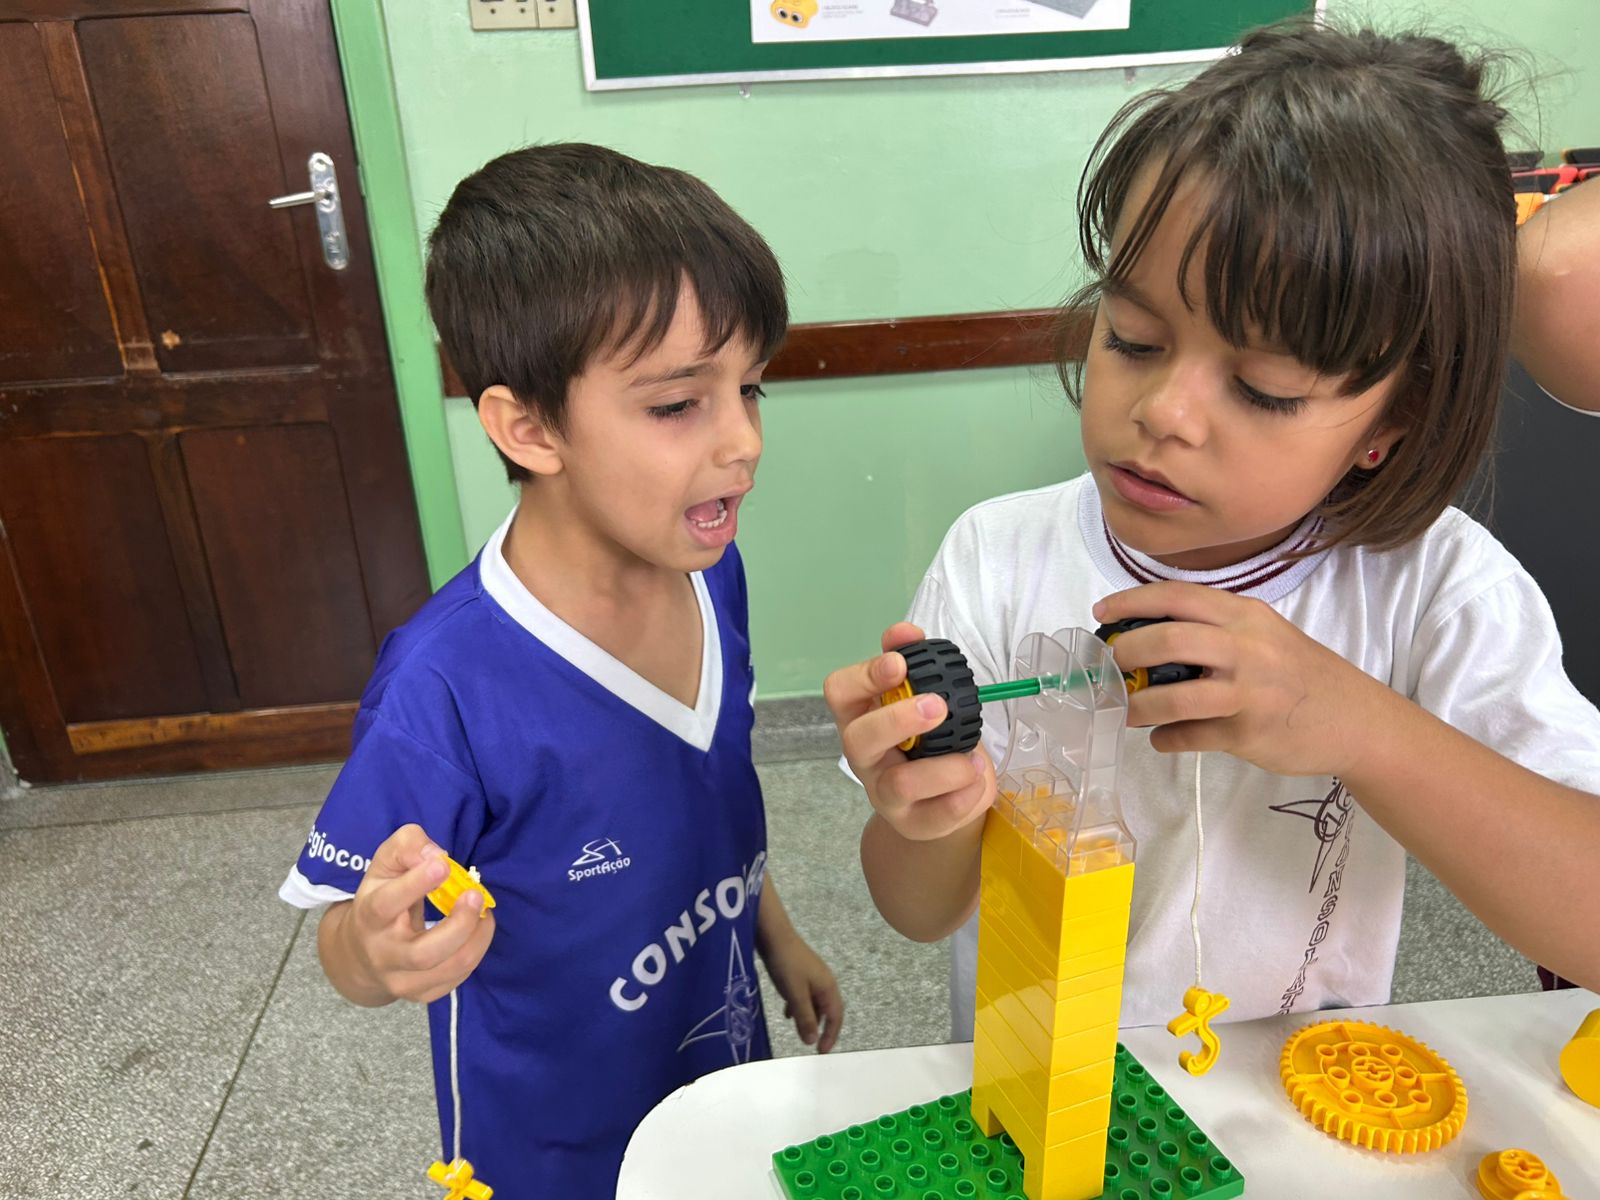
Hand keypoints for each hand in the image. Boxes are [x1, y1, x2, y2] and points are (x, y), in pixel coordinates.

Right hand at [333, 823, 496, 1003]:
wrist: (360, 953)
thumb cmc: (380, 896)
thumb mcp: (385, 863)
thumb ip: (407, 846)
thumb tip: (435, 855)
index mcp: (369, 916)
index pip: (387, 904)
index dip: (416, 884)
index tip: (443, 865)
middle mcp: (382, 954)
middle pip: (423, 954)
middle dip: (458, 925)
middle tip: (475, 895)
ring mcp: (401, 980)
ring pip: (447, 969)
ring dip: (476, 938)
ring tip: (484, 911)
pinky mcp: (421, 993)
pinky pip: (456, 978)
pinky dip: (475, 951)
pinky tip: (477, 930)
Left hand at [760, 932, 843, 1052]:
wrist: (774, 935)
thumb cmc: (787, 965)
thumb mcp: (795, 994)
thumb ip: (805, 1018)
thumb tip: (812, 1041)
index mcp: (828, 987)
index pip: (836, 1017)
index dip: (831, 1035)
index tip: (822, 1051)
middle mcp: (824, 982)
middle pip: (828, 1010)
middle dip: (823, 1028)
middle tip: (814, 1045)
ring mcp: (812, 976)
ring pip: (815, 1003)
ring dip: (810, 1018)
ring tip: (801, 1032)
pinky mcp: (800, 972)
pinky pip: (804, 995)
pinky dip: (799, 1007)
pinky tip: (788, 1013)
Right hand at [823, 622, 994, 841]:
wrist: (943, 798)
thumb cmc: (929, 738)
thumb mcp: (922, 698)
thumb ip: (913, 661)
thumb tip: (904, 632)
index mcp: (862, 715)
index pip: (840, 692)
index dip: (865, 675)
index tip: (897, 663)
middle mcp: (865, 755)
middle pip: (859, 738)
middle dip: (898, 719)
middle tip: (937, 707)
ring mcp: (885, 794)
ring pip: (899, 784)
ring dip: (943, 767)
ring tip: (971, 756)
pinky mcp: (914, 823)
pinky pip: (935, 815)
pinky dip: (963, 794)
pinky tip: (977, 778)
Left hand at [1093, 582, 1389, 776]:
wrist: (1357, 720)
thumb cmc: (1301, 674)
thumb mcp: (1265, 635)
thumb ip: (1216, 630)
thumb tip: (1147, 636)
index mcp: (1245, 615)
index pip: (1177, 596)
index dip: (1132, 601)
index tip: (1102, 614)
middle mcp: (1246, 648)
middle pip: (1169, 639)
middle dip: (1126, 652)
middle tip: (1108, 667)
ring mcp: (1248, 692)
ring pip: (1173, 697)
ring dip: (1137, 706)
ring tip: (1125, 710)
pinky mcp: (1248, 734)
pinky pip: (1190, 736)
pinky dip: (1166, 738)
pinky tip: (1161, 738)